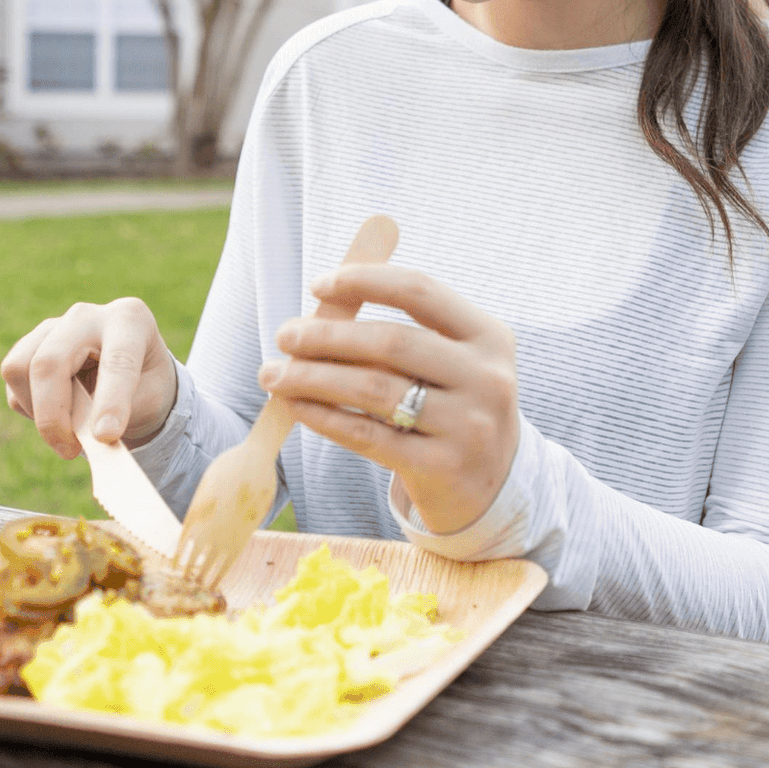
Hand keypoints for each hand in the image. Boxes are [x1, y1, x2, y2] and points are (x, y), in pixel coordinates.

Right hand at [1, 298, 177, 458]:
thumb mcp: (150, 401)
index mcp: (129, 319)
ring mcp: (54, 325)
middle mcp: (87, 315)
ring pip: (19, 368)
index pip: (117, 361)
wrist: (133, 373)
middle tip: (69, 451)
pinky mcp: (30, 343)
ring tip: (66, 431)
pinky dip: (29, 406)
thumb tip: (90, 438)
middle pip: (50, 361)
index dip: (110, 401)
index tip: (106, 437)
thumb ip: (122, 415)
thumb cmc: (146, 386)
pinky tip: (58, 410)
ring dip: (37, 411)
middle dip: (53, 415)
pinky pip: (13, 381)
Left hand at [258, 265, 520, 535]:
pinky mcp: (442, 467)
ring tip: (275, 374)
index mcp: (489, 336)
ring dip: (313, 377)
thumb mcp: (451, 362)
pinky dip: (325, 417)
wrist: (493, 486)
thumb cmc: (453, 407)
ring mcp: (468, 425)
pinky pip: (367, 434)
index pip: (420, 291)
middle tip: (284, 335)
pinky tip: (297, 406)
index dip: (365, 281)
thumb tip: (322, 306)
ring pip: (373, 389)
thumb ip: (402, 333)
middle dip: (328, 335)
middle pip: (392, 341)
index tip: (318, 284)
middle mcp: (486, 377)